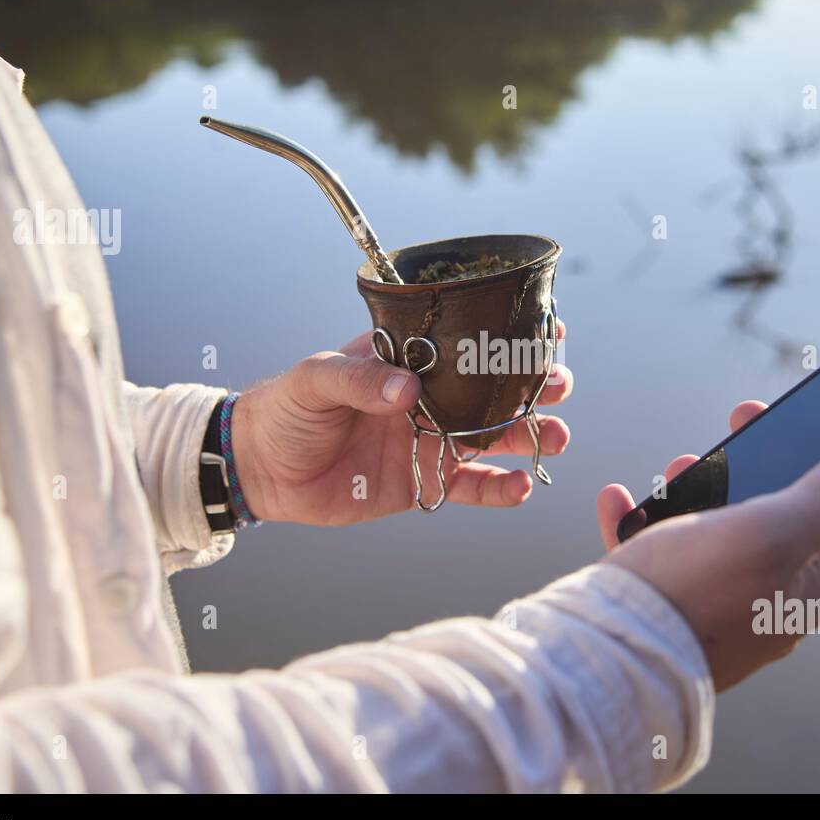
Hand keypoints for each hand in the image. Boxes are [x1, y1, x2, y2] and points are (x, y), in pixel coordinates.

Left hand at [228, 325, 571, 524]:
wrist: (261, 469)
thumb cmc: (284, 410)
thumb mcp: (315, 379)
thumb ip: (360, 379)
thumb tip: (407, 390)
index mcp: (406, 360)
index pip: (464, 343)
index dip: (504, 337)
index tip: (546, 329)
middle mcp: (425, 397)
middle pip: (490, 390)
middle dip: (529, 387)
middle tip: (559, 385)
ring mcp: (427, 440)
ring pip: (490, 437)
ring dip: (526, 436)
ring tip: (556, 436)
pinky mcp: (422, 482)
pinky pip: (469, 487)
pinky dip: (497, 489)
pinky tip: (522, 487)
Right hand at [596, 400, 819, 690]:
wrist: (615, 659)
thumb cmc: (694, 595)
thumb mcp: (773, 533)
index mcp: (812, 585)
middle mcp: (773, 600)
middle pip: (783, 516)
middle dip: (766, 461)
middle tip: (746, 419)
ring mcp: (721, 606)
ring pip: (720, 529)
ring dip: (701, 486)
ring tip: (679, 464)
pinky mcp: (672, 610)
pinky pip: (661, 554)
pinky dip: (645, 520)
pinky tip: (622, 500)